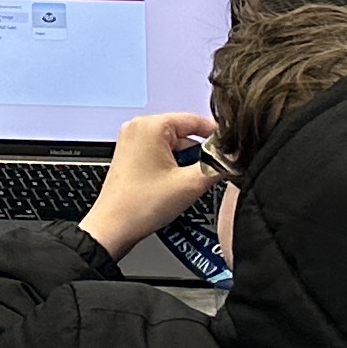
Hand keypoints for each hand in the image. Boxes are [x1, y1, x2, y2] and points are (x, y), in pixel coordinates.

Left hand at [77, 111, 219, 256]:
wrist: (113, 227)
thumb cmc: (141, 204)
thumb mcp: (190, 184)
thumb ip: (217, 166)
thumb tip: (233, 156)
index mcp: (151, 125)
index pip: (195, 120)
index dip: (218, 136)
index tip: (231, 150)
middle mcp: (138, 127)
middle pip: (185, 133)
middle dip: (200, 154)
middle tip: (208, 175)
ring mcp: (132, 141)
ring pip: (174, 145)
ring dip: (187, 163)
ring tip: (187, 185)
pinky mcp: (131, 155)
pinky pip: (161, 153)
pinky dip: (173, 166)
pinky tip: (175, 185)